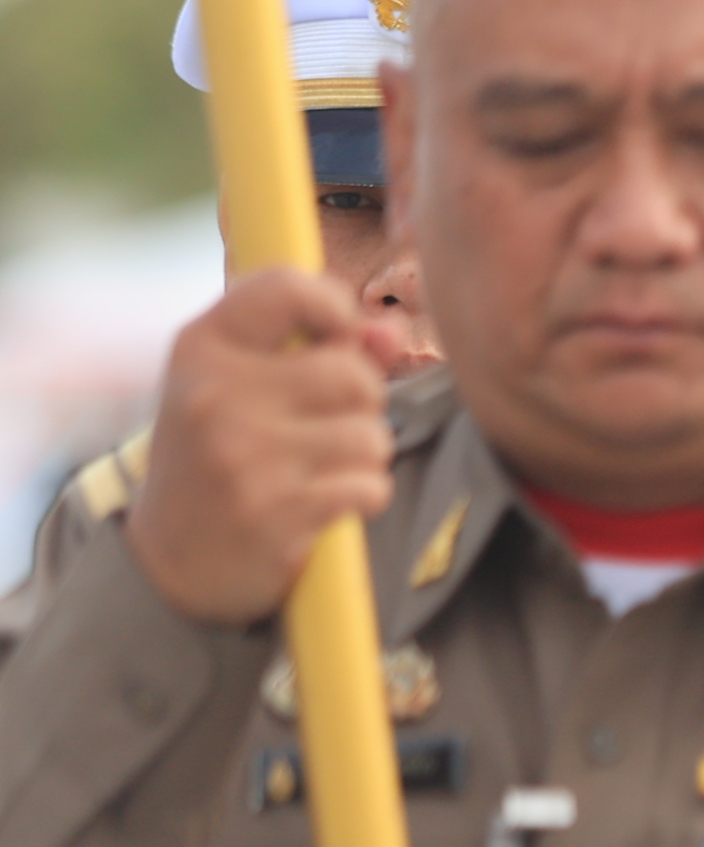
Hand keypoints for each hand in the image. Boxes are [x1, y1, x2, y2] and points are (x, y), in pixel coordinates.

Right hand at [123, 267, 401, 625]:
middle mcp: (215, 395)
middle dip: (361, 402)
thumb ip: (322, 345)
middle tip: (323, 425)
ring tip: (319, 468)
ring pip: (371, 434)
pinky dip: (363, 496)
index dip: (334, 306)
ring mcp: (243, 456)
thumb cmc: (222, 454)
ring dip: (364, 455)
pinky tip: (324, 503)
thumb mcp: (244, 385)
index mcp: (201, 348)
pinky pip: (370, 486)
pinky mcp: (274, 512)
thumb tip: (389, 331)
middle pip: (353, 373)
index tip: (338, 335)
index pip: (284, 288)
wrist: (171, 558)